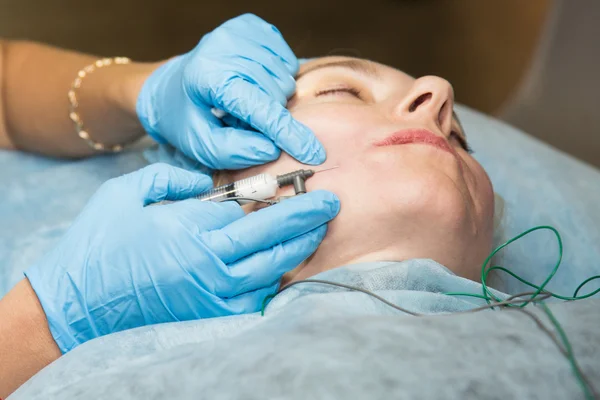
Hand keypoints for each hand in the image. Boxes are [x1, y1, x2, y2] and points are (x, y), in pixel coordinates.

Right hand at [25, 164, 339, 352]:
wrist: (74, 305)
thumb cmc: (98, 244)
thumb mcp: (126, 193)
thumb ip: (173, 179)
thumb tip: (209, 184)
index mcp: (192, 229)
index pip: (256, 211)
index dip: (288, 201)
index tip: (314, 191)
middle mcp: (211, 263)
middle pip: (276, 240)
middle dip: (309, 220)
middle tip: (331, 206)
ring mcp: (214, 295)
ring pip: (273, 270)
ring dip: (299, 249)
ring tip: (315, 232)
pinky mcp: (212, 317)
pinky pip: (257, 298)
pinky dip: (274, 279)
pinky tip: (282, 264)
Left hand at [136, 14, 324, 169]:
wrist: (171, 85)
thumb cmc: (186, 117)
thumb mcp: (200, 144)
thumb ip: (234, 151)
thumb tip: (271, 149)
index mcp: (208, 76)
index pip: (258, 107)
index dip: (287, 133)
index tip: (313, 153)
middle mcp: (225, 46)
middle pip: (277, 94)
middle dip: (267, 116)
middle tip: (242, 120)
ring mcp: (239, 31)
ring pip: (285, 78)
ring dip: (272, 99)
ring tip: (246, 101)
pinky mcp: (252, 25)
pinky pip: (288, 60)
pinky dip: (277, 78)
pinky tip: (255, 82)